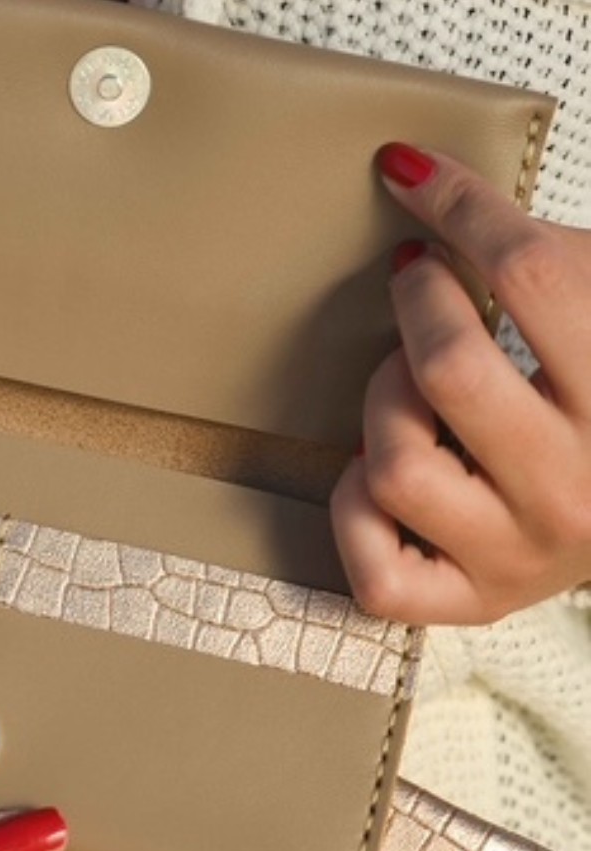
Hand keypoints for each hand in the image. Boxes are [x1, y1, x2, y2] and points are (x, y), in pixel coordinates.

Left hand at [332, 143, 590, 623]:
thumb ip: (538, 263)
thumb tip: (415, 177)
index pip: (533, 274)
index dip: (459, 205)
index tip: (410, 175)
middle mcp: (578, 489)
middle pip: (449, 372)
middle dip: (417, 308)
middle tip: (417, 286)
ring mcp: (520, 556)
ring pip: (396, 468)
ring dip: (381, 409)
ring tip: (404, 390)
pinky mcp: (470, 602)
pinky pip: (376, 571)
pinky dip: (355, 511)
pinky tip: (375, 476)